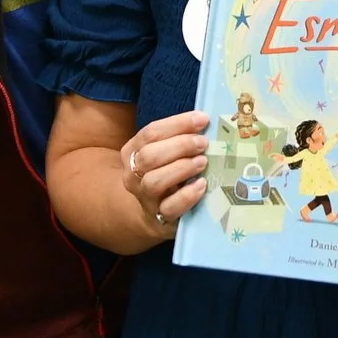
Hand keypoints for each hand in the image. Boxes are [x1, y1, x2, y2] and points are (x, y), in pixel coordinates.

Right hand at [121, 110, 210, 240]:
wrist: (151, 213)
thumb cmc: (164, 173)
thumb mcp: (164, 152)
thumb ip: (178, 137)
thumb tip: (205, 121)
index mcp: (132, 151)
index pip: (151, 132)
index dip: (178, 124)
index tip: (203, 119)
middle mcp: (133, 174)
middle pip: (149, 156)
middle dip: (179, 145)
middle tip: (203, 143)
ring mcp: (144, 197)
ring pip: (154, 181)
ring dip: (181, 168)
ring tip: (202, 162)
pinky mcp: (159, 217)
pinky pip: (169, 208)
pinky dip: (187, 195)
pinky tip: (202, 185)